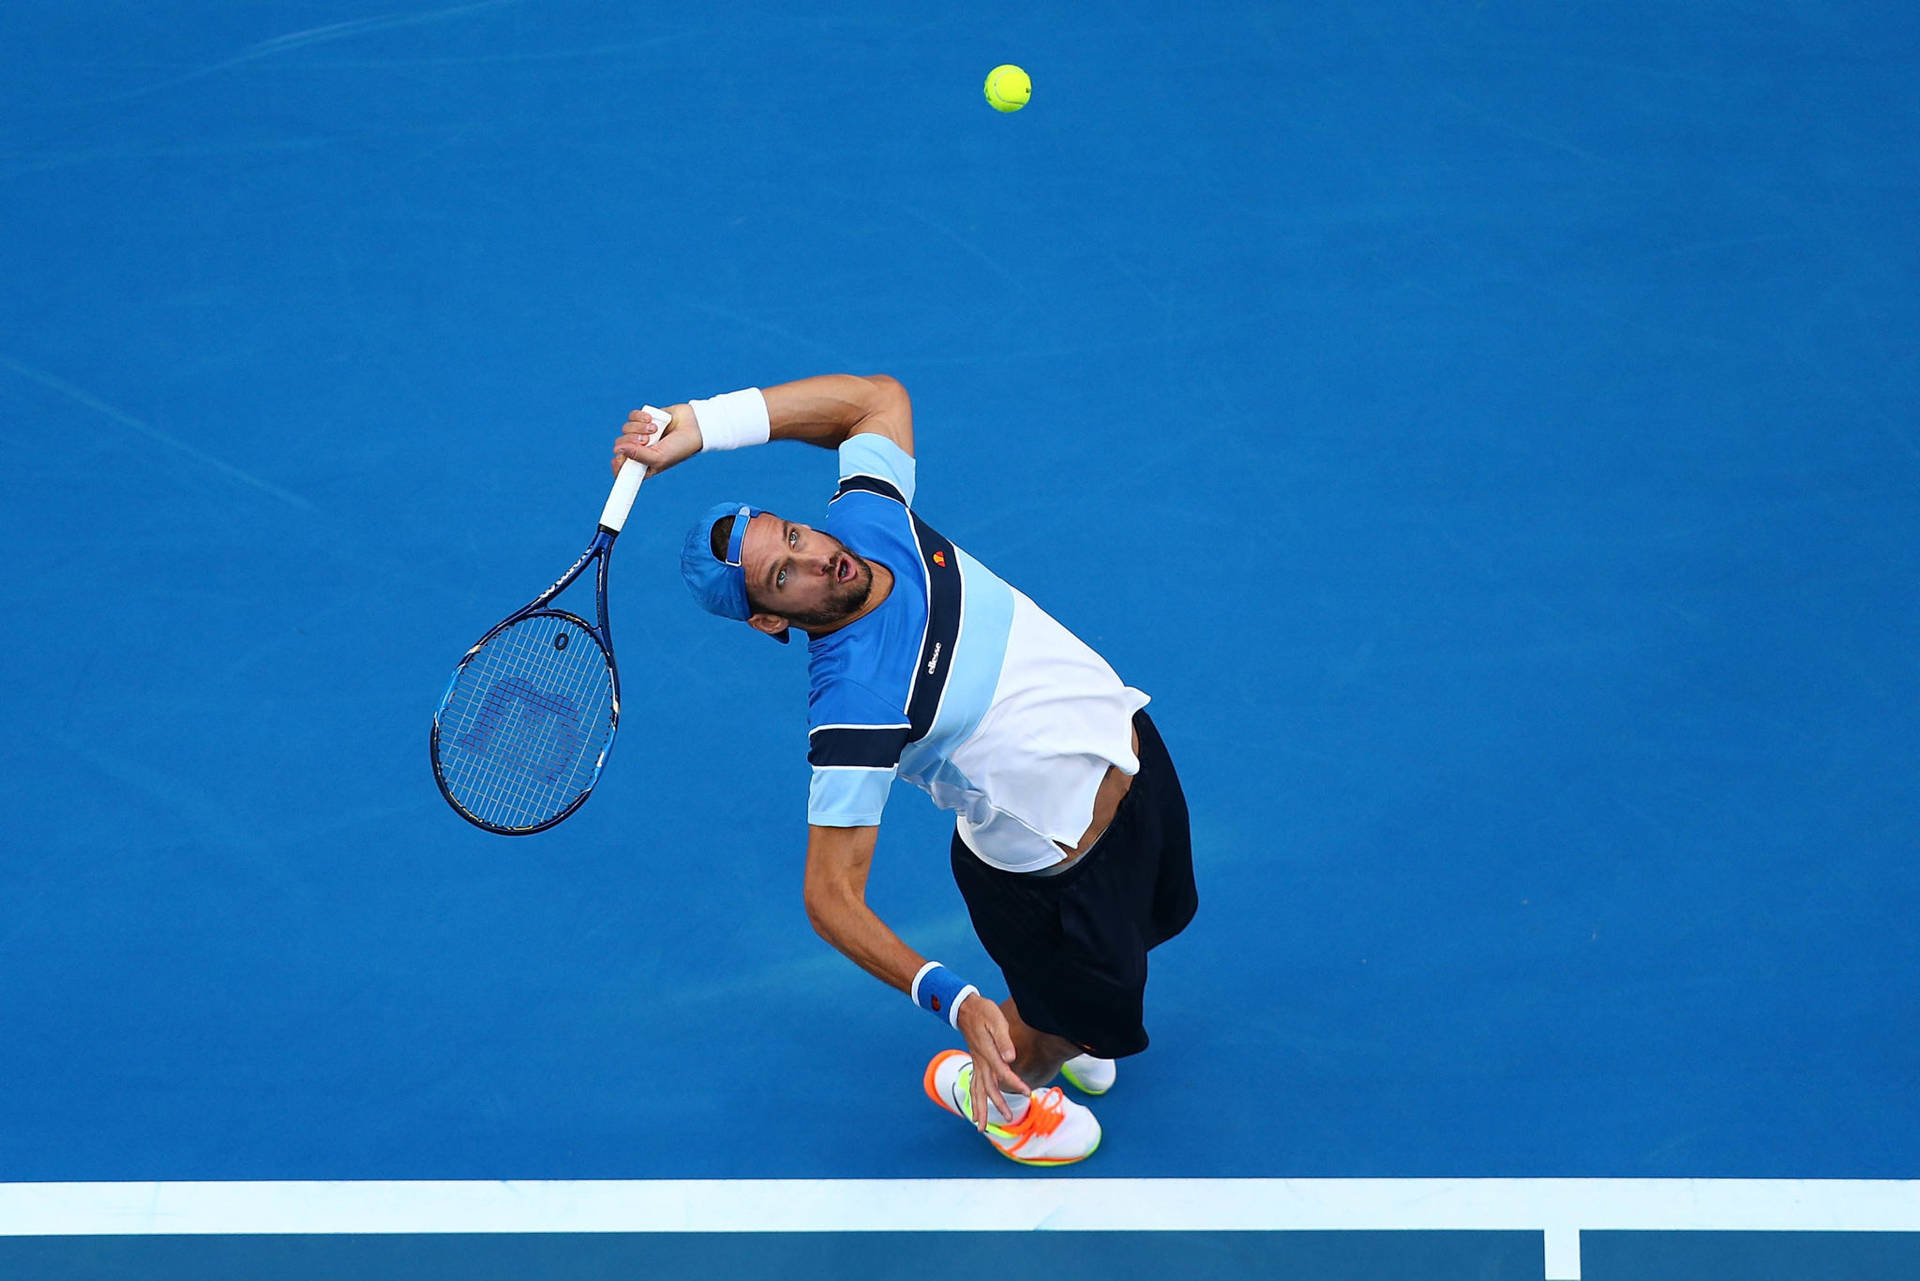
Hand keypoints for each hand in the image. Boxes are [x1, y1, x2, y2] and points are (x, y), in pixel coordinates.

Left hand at [610, 405, 700, 477]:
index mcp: (643, 465)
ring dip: (639, 428)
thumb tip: (617, 449)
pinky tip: (652, 419)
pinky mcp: (643, 419)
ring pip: (625, 429)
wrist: (694, 426)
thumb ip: (637, 455)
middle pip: (620, 445)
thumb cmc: (680, 448)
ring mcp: (641, 434)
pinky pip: (632, 416)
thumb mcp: (659, 457)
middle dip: (631, 441)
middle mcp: (640, 450)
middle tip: (647, 441)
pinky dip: (640, 417)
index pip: (621, 468)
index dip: (618, 463)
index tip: (622, 458)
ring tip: (655, 429)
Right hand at [953, 994, 1029, 1130]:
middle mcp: (980, 1061)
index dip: (1015, 1084)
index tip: (1027, 1093)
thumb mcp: (996, 1020)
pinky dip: (974, 1099)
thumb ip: (1003, 1039)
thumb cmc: (983, 1012)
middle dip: (998, 1104)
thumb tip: (1010, 1058)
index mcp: (987, 1052)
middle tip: (1009, 1119)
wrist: (964, 1008)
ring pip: (977, 1091)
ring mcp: (976, 1063)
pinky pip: (973, 1085)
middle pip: (988, 1088)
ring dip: (980, 1109)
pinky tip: (975, 1109)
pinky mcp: (975, 1062)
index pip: (1003, 1073)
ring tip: (981, 1127)